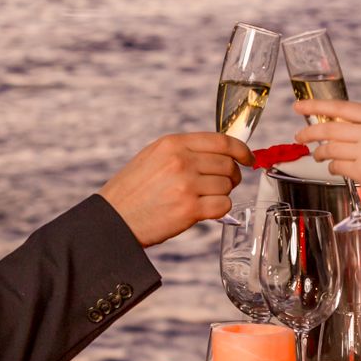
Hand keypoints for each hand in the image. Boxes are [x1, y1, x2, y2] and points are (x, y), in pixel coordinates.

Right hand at [98, 132, 252, 245]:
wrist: (113, 219)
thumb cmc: (133, 190)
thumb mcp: (154, 156)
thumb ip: (184, 151)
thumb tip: (220, 152)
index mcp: (173, 144)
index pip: (222, 141)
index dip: (241, 150)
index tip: (247, 158)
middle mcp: (181, 161)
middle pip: (228, 164)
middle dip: (231, 176)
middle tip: (222, 184)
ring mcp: (186, 185)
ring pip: (227, 186)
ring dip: (221, 194)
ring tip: (202, 199)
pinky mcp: (189, 209)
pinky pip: (223, 206)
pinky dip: (219, 210)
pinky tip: (204, 211)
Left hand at [291, 98, 360, 220]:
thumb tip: (332, 121)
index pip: (341, 107)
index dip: (316, 105)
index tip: (299, 105)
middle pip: (330, 128)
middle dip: (309, 132)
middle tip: (299, 136)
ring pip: (330, 149)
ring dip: (320, 153)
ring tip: (318, 155)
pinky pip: (336, 166)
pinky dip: (331, 167)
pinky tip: (335, 168)